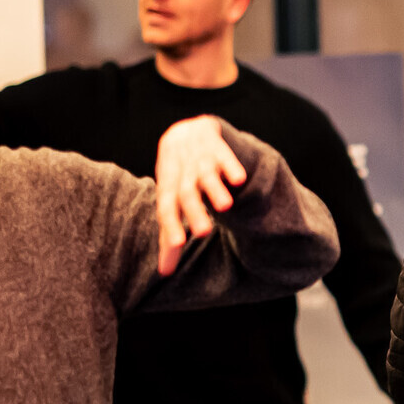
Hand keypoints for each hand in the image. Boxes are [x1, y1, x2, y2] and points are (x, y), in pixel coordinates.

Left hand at [154, 114, 248, 274]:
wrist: (188, 131)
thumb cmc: (178, 176)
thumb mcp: (171, 201)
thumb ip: (169, 235)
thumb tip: (164, 273)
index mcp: (168, 187)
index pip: (166, 208)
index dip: (171, 225)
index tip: (179, 245)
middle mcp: (182, 173)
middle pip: (185, 193)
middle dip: (194, 211)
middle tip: (204, 233)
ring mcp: (199, 158)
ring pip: (205, 175)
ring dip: (214, 190)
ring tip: (225, 207)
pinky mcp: (218, 146)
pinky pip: (224, 155)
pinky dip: (230, 166)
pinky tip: (238, 180)